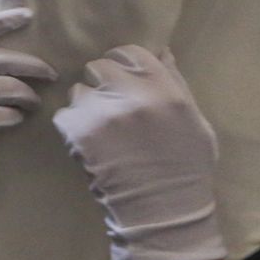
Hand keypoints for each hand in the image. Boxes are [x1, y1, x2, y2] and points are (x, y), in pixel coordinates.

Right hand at [0, 8, 55, 184]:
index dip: (4, 20)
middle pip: (9, 61)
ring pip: (16, 89)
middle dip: (37, 67)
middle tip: (51, 74)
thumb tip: (12, 45)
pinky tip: (15, 117)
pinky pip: (11, 114)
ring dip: (30, 98)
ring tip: (32, 102)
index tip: (28, 15)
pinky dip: (18, 117)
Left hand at [53, 46, 224, 259]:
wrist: (160, 208)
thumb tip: (160, 51)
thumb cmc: (184, 166)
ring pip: (78, 90)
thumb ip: (175, 83)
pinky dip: (73, 126)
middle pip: (99, 66)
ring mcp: (101, 112)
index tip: (123, 77)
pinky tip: (90, 143)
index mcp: (165, 90)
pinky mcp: (77, 130)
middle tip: (110, 104)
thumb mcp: (194, 121)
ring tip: (101, 128)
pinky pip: (65, 114)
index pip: (131, 52)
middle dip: (103, 82)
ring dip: (86, 104)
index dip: (124, 62)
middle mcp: (132, 95)